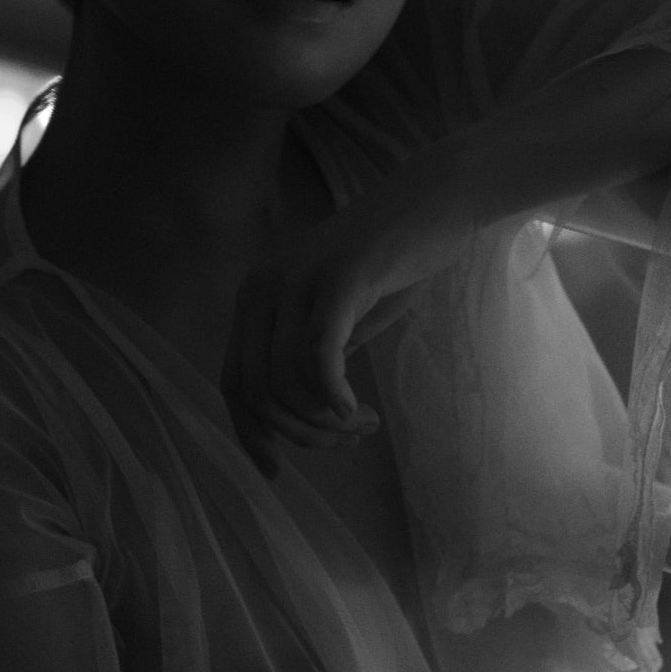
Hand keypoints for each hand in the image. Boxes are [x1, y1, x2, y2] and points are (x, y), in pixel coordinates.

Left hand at [221, 167, 472, 474]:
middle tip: (348, 440)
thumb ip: (309, 356)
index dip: (250, 434)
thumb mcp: (339, 315)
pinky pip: (318, 356)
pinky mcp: (338, 279)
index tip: (278, 471)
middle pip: (258, 392)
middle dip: (302, 433)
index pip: (232, 382)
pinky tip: (357, 410)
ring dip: (327, 421)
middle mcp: (263, 287)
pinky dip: (333, 397)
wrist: (437, 200)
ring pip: (289, 382)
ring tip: (364, 423)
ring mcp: (297, 280)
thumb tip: (295, 422)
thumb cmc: (395, 259)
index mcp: (256, 296)